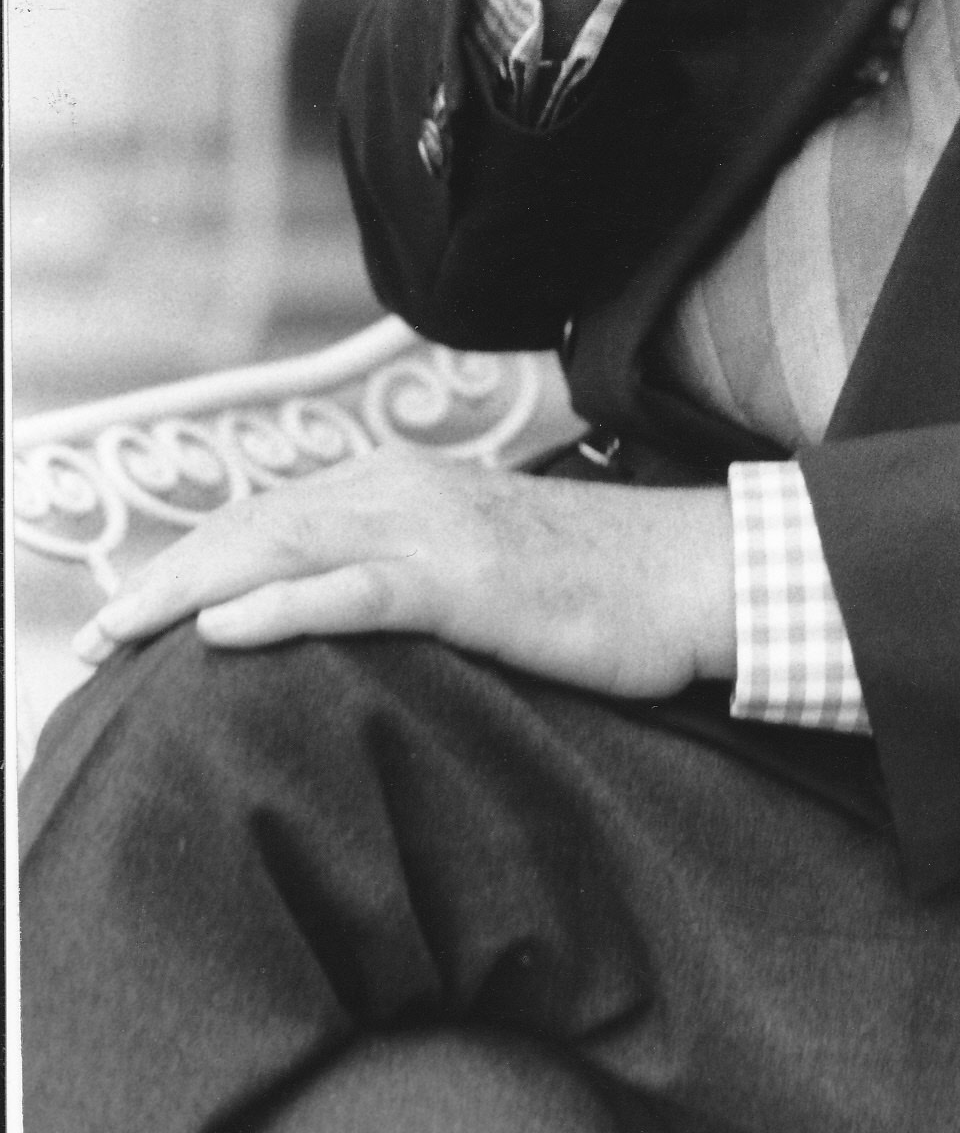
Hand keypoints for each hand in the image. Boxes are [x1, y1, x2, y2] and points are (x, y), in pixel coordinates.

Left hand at [74, 450, 736, 699]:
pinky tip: (218, 632)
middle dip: (162, 580)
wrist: (697, 575)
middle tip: (88, 643)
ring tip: (115, 635)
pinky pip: (354, 591)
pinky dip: (279, 607)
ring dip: (187, 591)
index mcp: (408, 489)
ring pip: (284, 551)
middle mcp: (408, 491)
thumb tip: (349, 629)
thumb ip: (413, 586)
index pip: (272, 520)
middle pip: (256, 528)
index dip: (189, 562)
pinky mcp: (468, 578)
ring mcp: (436, 529)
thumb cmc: (604, 592)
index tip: (124, 618)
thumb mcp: (488, 580)